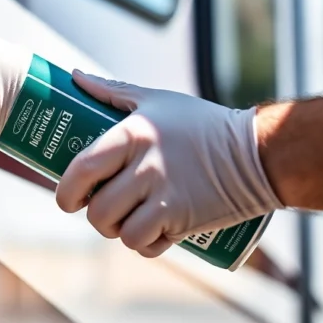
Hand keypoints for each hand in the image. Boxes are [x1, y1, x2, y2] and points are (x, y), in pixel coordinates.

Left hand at [56, 71, 283, 257]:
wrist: (257, 154)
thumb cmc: (201, 125)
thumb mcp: (156, 100)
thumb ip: (112, 90)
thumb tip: (74, 77)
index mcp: (132, 135)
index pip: (82, 169)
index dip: (66, 191)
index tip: (68, 199)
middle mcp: (146, 167)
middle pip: (98, 211)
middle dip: (96, 216)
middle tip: (103, 209)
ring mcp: (165, 197)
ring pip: (120, 232)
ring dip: (119, 232)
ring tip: (127, 220)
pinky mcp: (184, 221)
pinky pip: (147, 245)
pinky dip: (145, 245)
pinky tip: (150, 233)